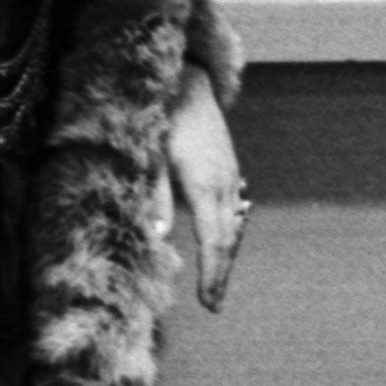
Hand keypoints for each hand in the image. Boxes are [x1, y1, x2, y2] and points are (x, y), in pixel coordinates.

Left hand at [154, 73, 245, 310]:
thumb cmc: (163, 116)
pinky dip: (228, 232)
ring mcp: (230, 175)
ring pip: (233, 225)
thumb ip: (156, 195)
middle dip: (221, 273)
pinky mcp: (229, 168)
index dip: (212, 274)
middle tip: (214, 304)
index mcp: (204, 185)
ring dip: (225, 255)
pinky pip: (234, 209)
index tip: (208, 302)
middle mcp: (224, 184)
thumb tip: (159, 236)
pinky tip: (222, 242)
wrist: (188, 81)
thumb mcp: (152, 156)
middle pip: (228, 239)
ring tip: (215, 282)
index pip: (213, 241)